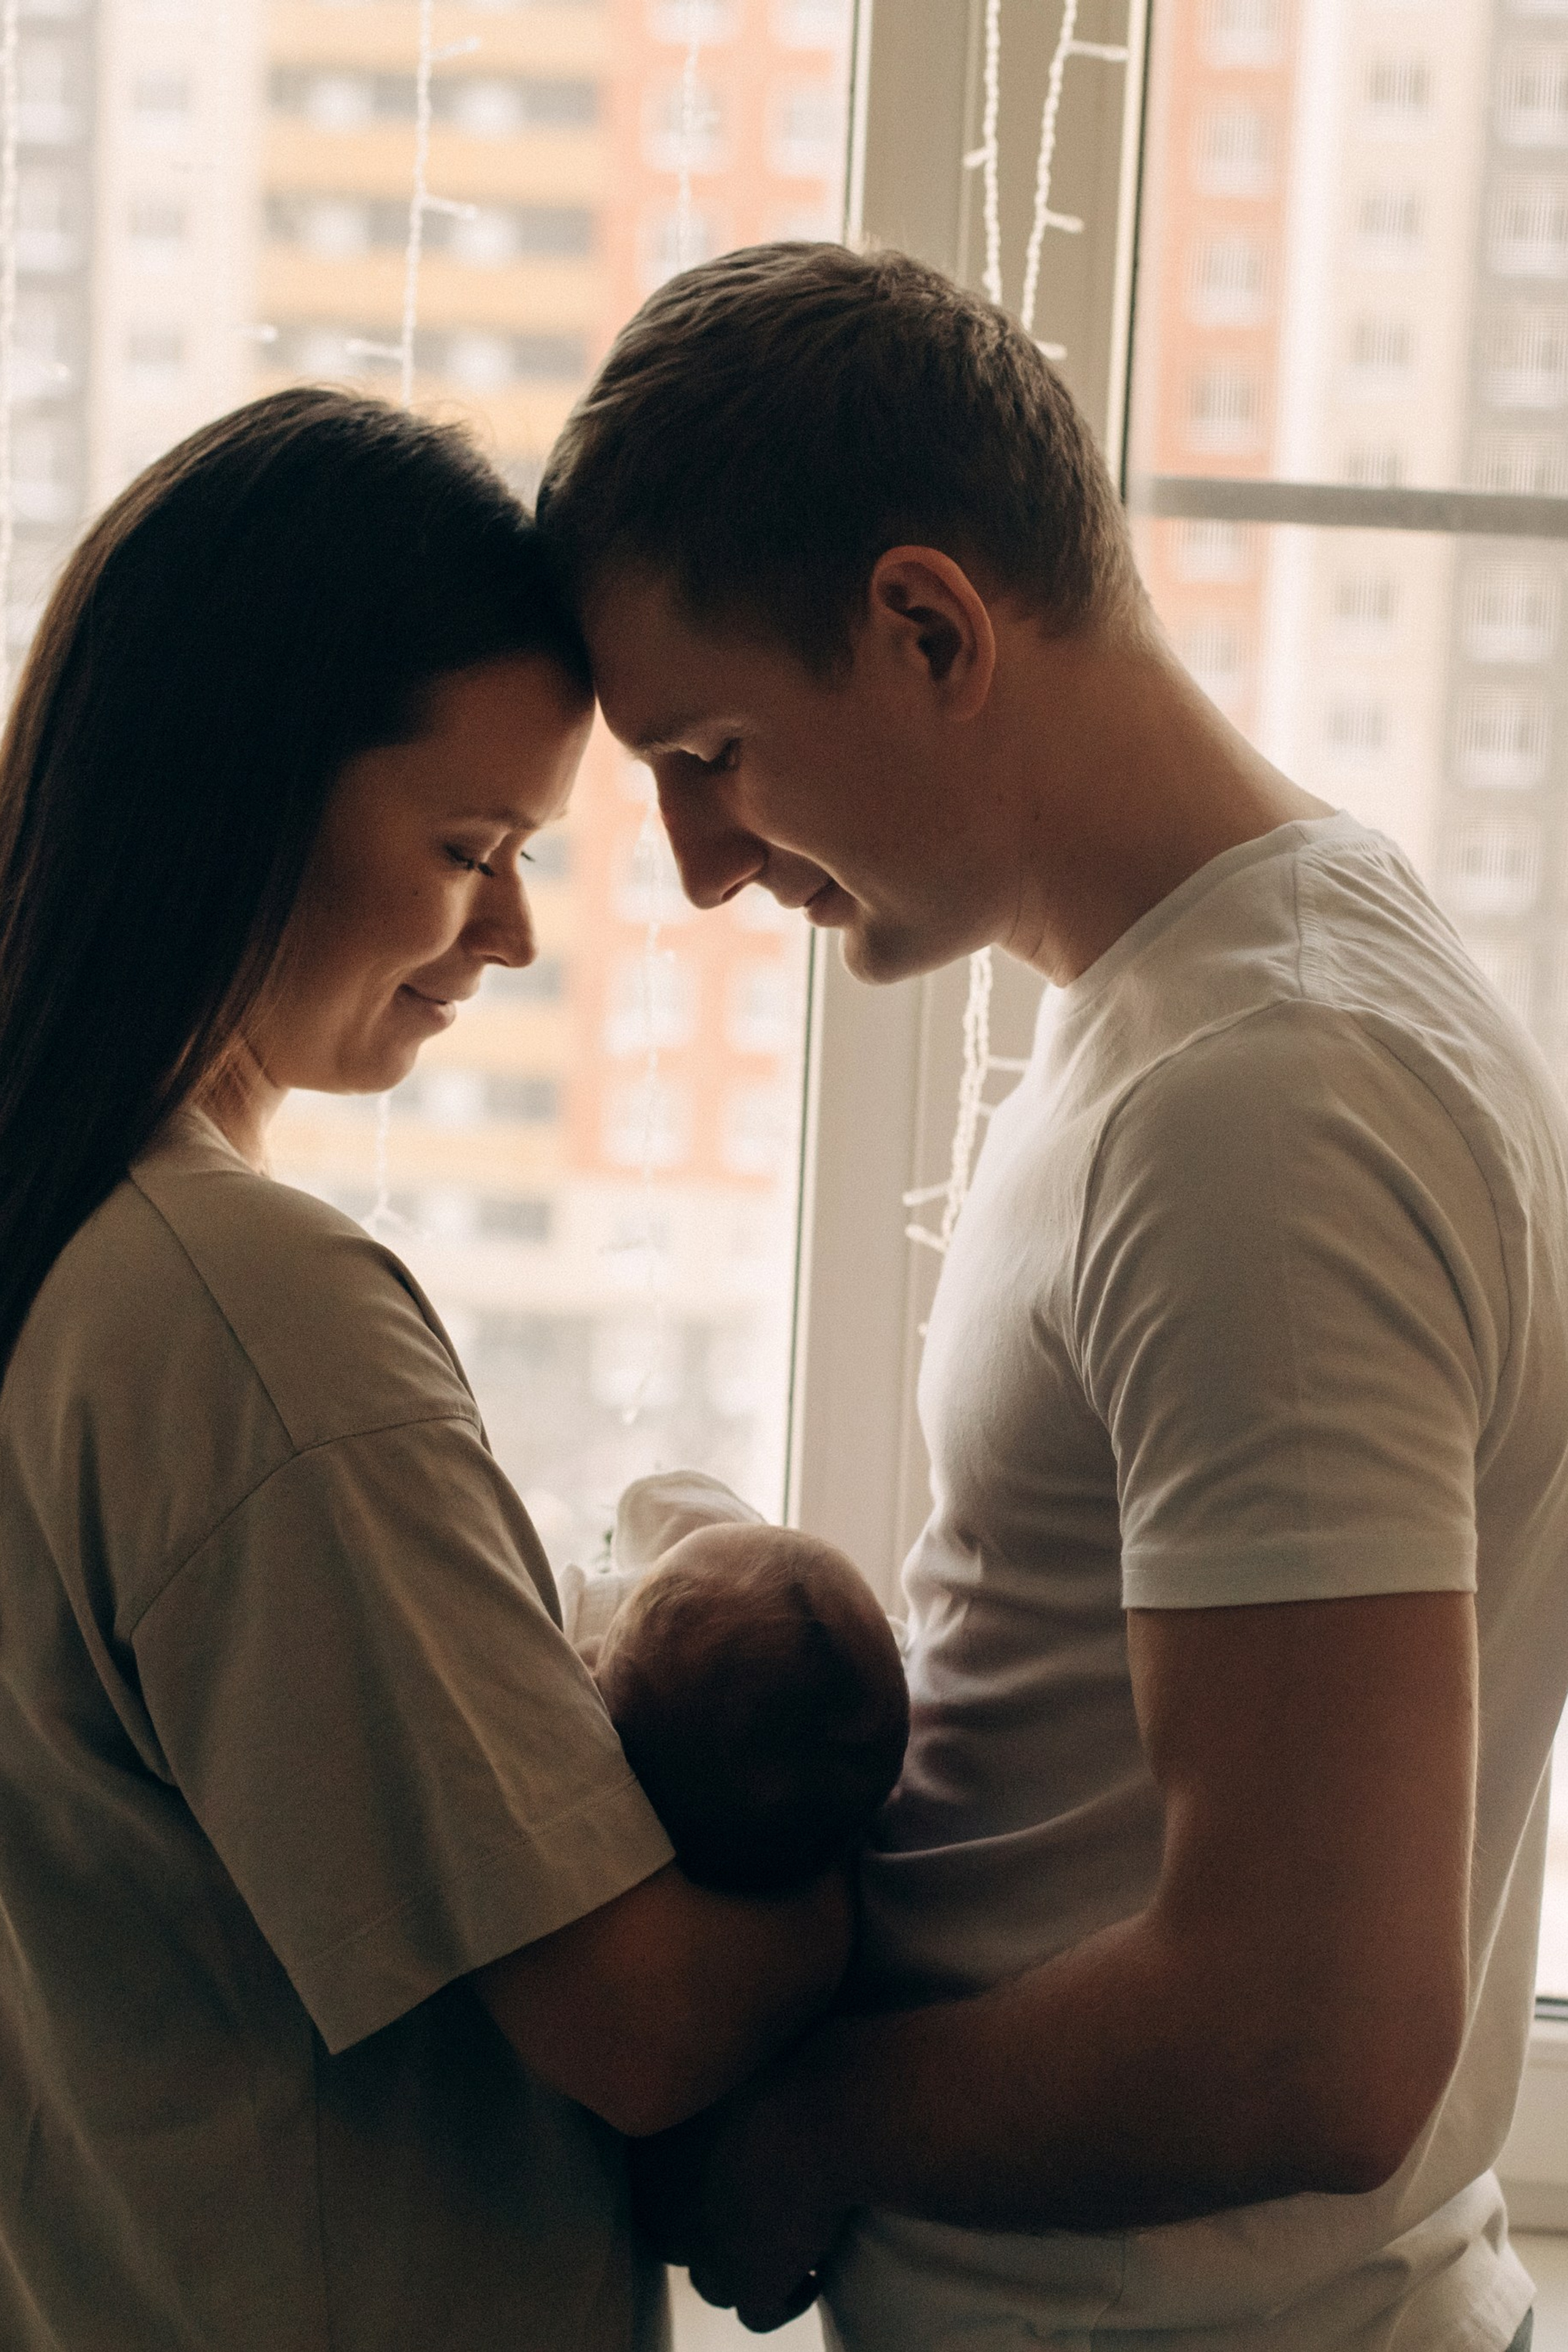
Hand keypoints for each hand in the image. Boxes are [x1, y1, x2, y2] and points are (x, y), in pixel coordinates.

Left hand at [631, 2060, 848, 2332]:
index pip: (652, 2185)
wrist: (824, 2108)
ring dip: (742, 2267)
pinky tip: (813, 2274)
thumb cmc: (780, 2064)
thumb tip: (717, 2067)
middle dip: (707, 2230)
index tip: (728, 2167)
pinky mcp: (752, 2285)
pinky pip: (762, 2314)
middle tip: (753, 2208)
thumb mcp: (727, 2059)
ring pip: (712, 2282)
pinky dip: (787, 2297)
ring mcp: (706, 2253)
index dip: (690, 2182)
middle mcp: (667, 2207)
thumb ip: (710, 2077)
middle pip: (673, 2237)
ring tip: (785, 2242)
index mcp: (653, 2151)